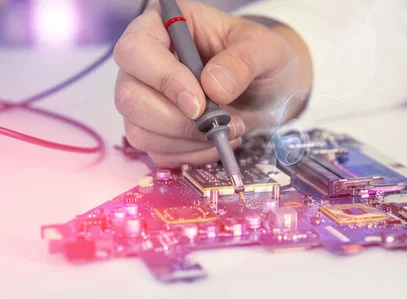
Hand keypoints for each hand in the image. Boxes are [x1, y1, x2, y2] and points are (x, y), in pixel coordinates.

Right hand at [113, 0, 311, 167]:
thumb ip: (242, 62)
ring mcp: (145, 98)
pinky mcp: (155, 131)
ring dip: (187, 141)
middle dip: (176, 121)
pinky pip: (158, 153)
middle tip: (218, 123)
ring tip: (228, 130)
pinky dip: (192, 155)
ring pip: (139, 131)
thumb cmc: (260, 59)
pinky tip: (217, 142)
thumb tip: (212, 87)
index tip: (199, 104)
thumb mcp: (265, 50)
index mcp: (163, 26)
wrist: (268, 90)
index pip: (136, 51)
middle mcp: (144, 63)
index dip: (164, 80)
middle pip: (129, 97)